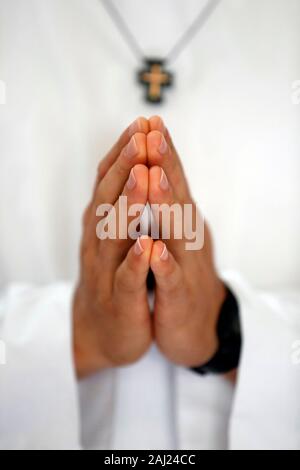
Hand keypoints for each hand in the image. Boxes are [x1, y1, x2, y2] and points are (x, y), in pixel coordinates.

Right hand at [73, 118, 153, 377]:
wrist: (102, 331)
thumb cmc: (114, 276)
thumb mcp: (116, 237)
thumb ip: (121, 204)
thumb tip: (134, 165)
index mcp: (103, 225)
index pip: (112, 182)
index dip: (126, 152)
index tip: (143, 122)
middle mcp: (100, 242)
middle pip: (110, 198)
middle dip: (126, 165)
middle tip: (141, 134)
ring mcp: (107, 271)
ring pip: (116, 234)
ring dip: (129, 203)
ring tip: (142, 175)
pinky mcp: (121, 300)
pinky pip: (128, 279)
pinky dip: (136, 261)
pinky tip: (147, 244)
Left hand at [147, 117, 225, 366]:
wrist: (195, 327)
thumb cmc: (180, 276)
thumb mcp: (176, 237)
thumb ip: (170, 206)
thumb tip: (160, 169)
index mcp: (181, 223)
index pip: (172, 181)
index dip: (162, 152)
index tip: (149, 120)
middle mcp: (187, 239)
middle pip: (176, 197)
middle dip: (165, 164)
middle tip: (154, 131)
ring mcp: (185, 267)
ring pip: (176, 234)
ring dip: (166, 205)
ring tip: (155, 176)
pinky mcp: (179, 297)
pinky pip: (171, 280)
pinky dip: (163, 264)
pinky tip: (156, 249)